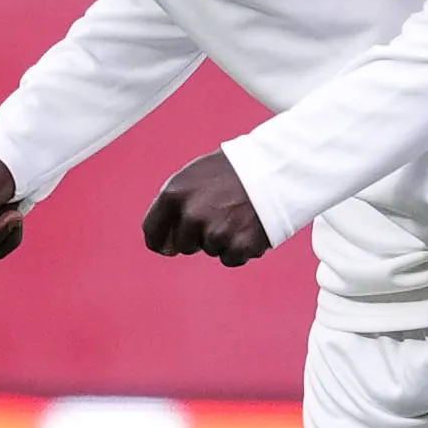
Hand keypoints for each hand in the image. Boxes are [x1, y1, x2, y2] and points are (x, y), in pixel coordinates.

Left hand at [140, 150, 272, 266]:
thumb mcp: (193, 177)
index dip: (160, 240)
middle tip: (220, 213)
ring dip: (222, 239)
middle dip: (198, 235)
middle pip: (183, 245)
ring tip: (238, 214)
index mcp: (174, 194)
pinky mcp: (239, 246)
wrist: (275, 167)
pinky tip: (249, 226)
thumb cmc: (232, 171)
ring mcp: (215, 232)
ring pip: (210, 250)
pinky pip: (231, 259)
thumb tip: (165, 247)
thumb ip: (174, 206)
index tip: (167, 245)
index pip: (152, 231)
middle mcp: (191, 215)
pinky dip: (240, 248)